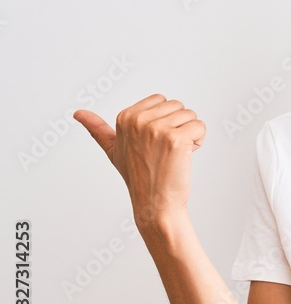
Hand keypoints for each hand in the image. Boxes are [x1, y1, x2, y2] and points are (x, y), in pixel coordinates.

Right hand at [74, 94, 205, 230]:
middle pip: (178, 106)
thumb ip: (97, 129)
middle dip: (178, 126)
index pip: (161, 100)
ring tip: (173, 154)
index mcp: (125, 117)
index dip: (164, 121)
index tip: (154, 142)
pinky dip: (198, 141)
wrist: (155, 203)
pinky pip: (200, 127)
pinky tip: (184, 157)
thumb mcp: (112, 149)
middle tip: (165, 150)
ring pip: (191, 116)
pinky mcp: (176, 139)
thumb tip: (77, 113)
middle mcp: (139, 121)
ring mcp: (157, 129)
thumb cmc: (138, 176)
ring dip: (189, 134)